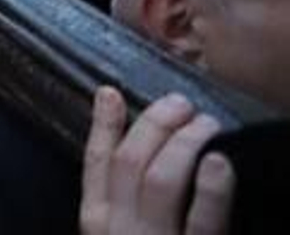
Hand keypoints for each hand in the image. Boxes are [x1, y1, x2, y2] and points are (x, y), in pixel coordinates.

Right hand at [80, 88, 233, 234]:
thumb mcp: (120, 232)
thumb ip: (124, 205)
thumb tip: (143, 154)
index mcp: (98, 219)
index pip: (96, 161)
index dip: (103, 123)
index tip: (110, 92)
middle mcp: (119, 227)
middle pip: (129, 161)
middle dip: (155, 124)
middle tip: (180, 103)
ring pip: (161, 179)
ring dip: (184, 142)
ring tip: (207, 123)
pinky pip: (202, 219)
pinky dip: (211, 186)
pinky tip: (218, 161)